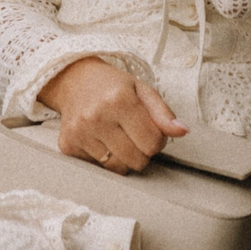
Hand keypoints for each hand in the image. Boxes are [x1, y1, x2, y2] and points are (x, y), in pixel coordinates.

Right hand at [37, 56, 185, 174]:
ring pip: (117, 168)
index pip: (152, 143)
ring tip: (118, 137)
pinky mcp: (68, 145)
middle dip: (142, 151)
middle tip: (134, 134)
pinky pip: (98, 169)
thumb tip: (182, 131)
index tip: (150, 131)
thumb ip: (163, 113)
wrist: (74, 80)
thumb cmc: (112, 86)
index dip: (157, 141)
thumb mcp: (142, 91)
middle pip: (136, 160)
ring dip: (124, 158)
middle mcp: (96, 117)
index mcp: (119, 100)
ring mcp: (80, 133)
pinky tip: (101, 140)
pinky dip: (104, 159)